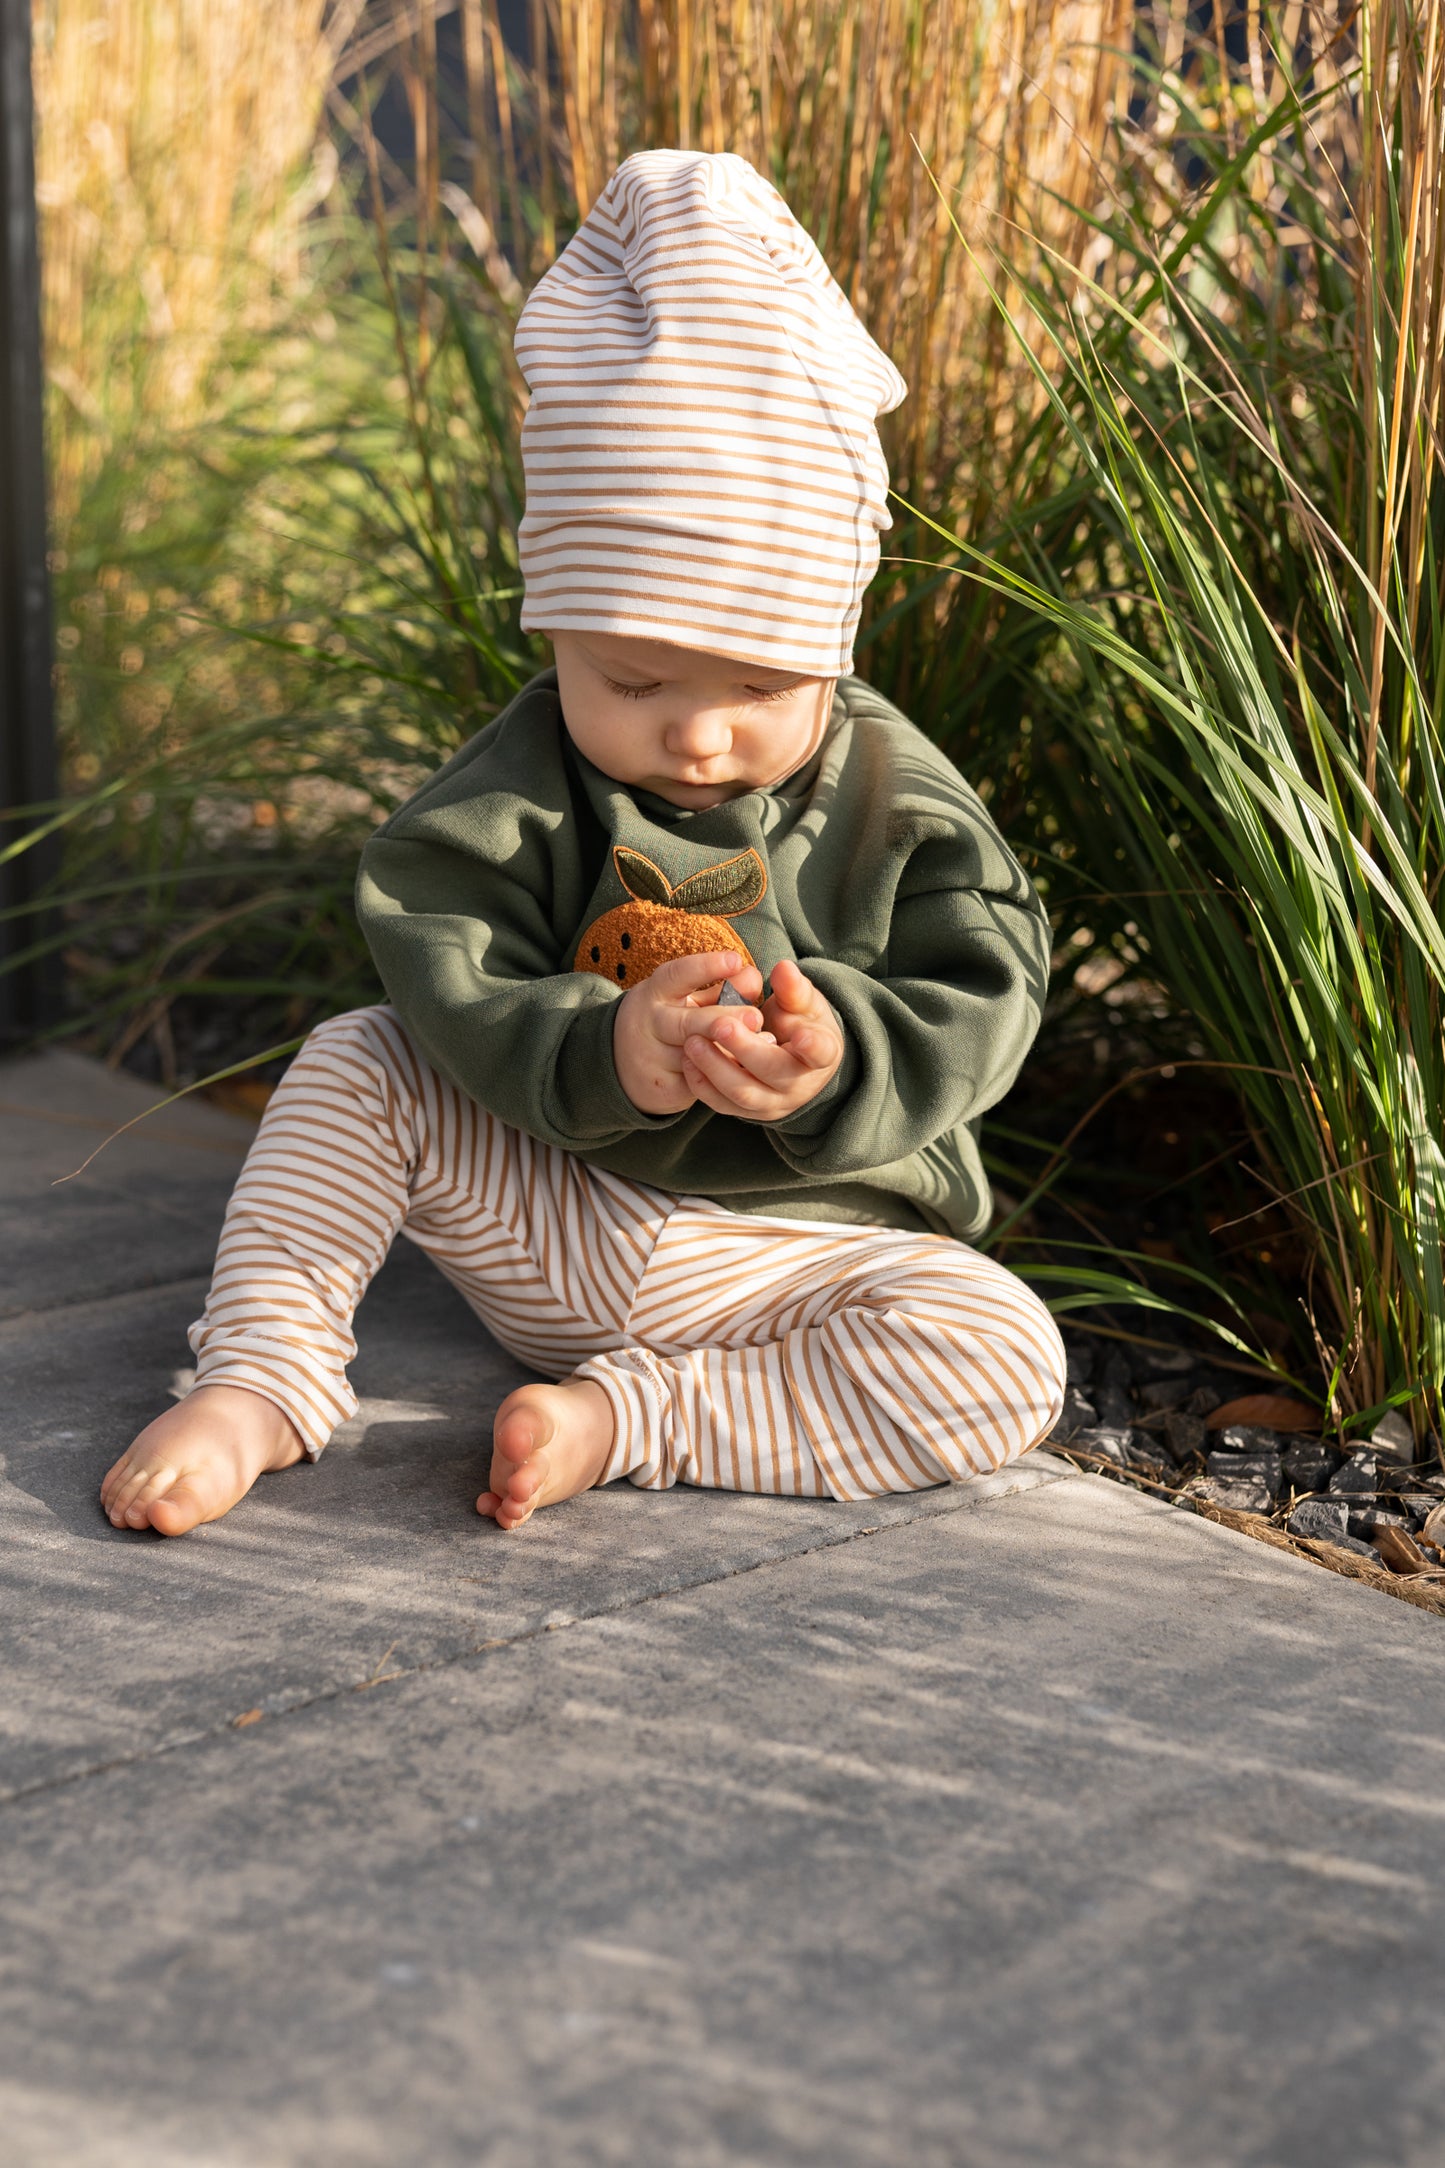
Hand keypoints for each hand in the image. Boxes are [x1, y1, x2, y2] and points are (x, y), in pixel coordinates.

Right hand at [613, 949, 767, 1114]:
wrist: (623, 1061)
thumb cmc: (670, 1017)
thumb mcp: (689, 997)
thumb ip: (723, 987)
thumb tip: (754, 976)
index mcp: (656, 992)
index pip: (676, 976)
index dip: (705, 968)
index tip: (735, 960)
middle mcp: (650, 1024)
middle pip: (687, 1024)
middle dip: (721, 1020)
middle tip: (756, 1017)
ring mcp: (653, 1059)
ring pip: (697, 1058)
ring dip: (732, 1052)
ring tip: (766, 1044)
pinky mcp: (663, 1088)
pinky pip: (699, 1083)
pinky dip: (725, 1076)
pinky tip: (748, 1070)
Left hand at [680, 957, 842, 1122]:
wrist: (792, 1054)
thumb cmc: (800, 1021)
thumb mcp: (803, 1002)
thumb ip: (793, 988)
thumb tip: (783, 969)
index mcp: (823, 1054)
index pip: (820, 1053)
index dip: (812, 1046)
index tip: (800, 1034)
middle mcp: (800, 1086)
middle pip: (773, 1073)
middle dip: (745, 1050)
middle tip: (719, 1025)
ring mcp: (772, 1103)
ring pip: (742, 1093)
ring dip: (715, 1068)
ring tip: (693, 1042)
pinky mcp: (747, 1111)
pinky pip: (722, 1104)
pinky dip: (702, 1084)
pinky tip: (687, 1059)